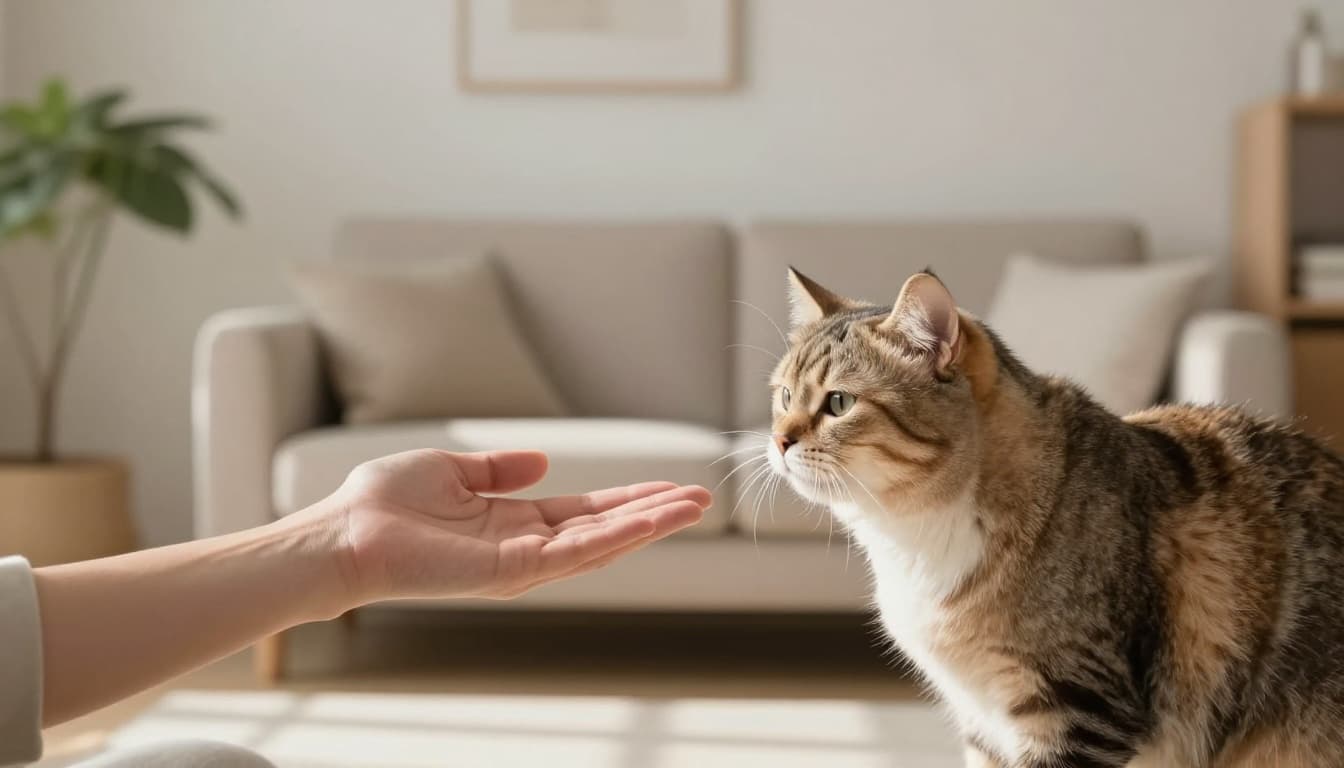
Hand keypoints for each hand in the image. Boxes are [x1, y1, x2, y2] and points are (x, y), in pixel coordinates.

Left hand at [324, 449, 710, 603]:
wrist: (345, 533)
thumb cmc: (383, 503)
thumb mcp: (452, 471)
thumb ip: (499, 470)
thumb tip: (541, 460)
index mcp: (511, 522)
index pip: (584, 511)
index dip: (627, 499)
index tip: (667, 487)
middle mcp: (524, 546)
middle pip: (604, 528)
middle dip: (653, 513)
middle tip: (701, 497)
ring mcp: (521, 562)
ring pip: (601, 543)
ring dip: (649, 524)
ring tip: (693, 505)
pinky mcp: (512, 570)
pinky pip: (575, 551)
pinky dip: (618, 535)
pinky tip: (650, 520)